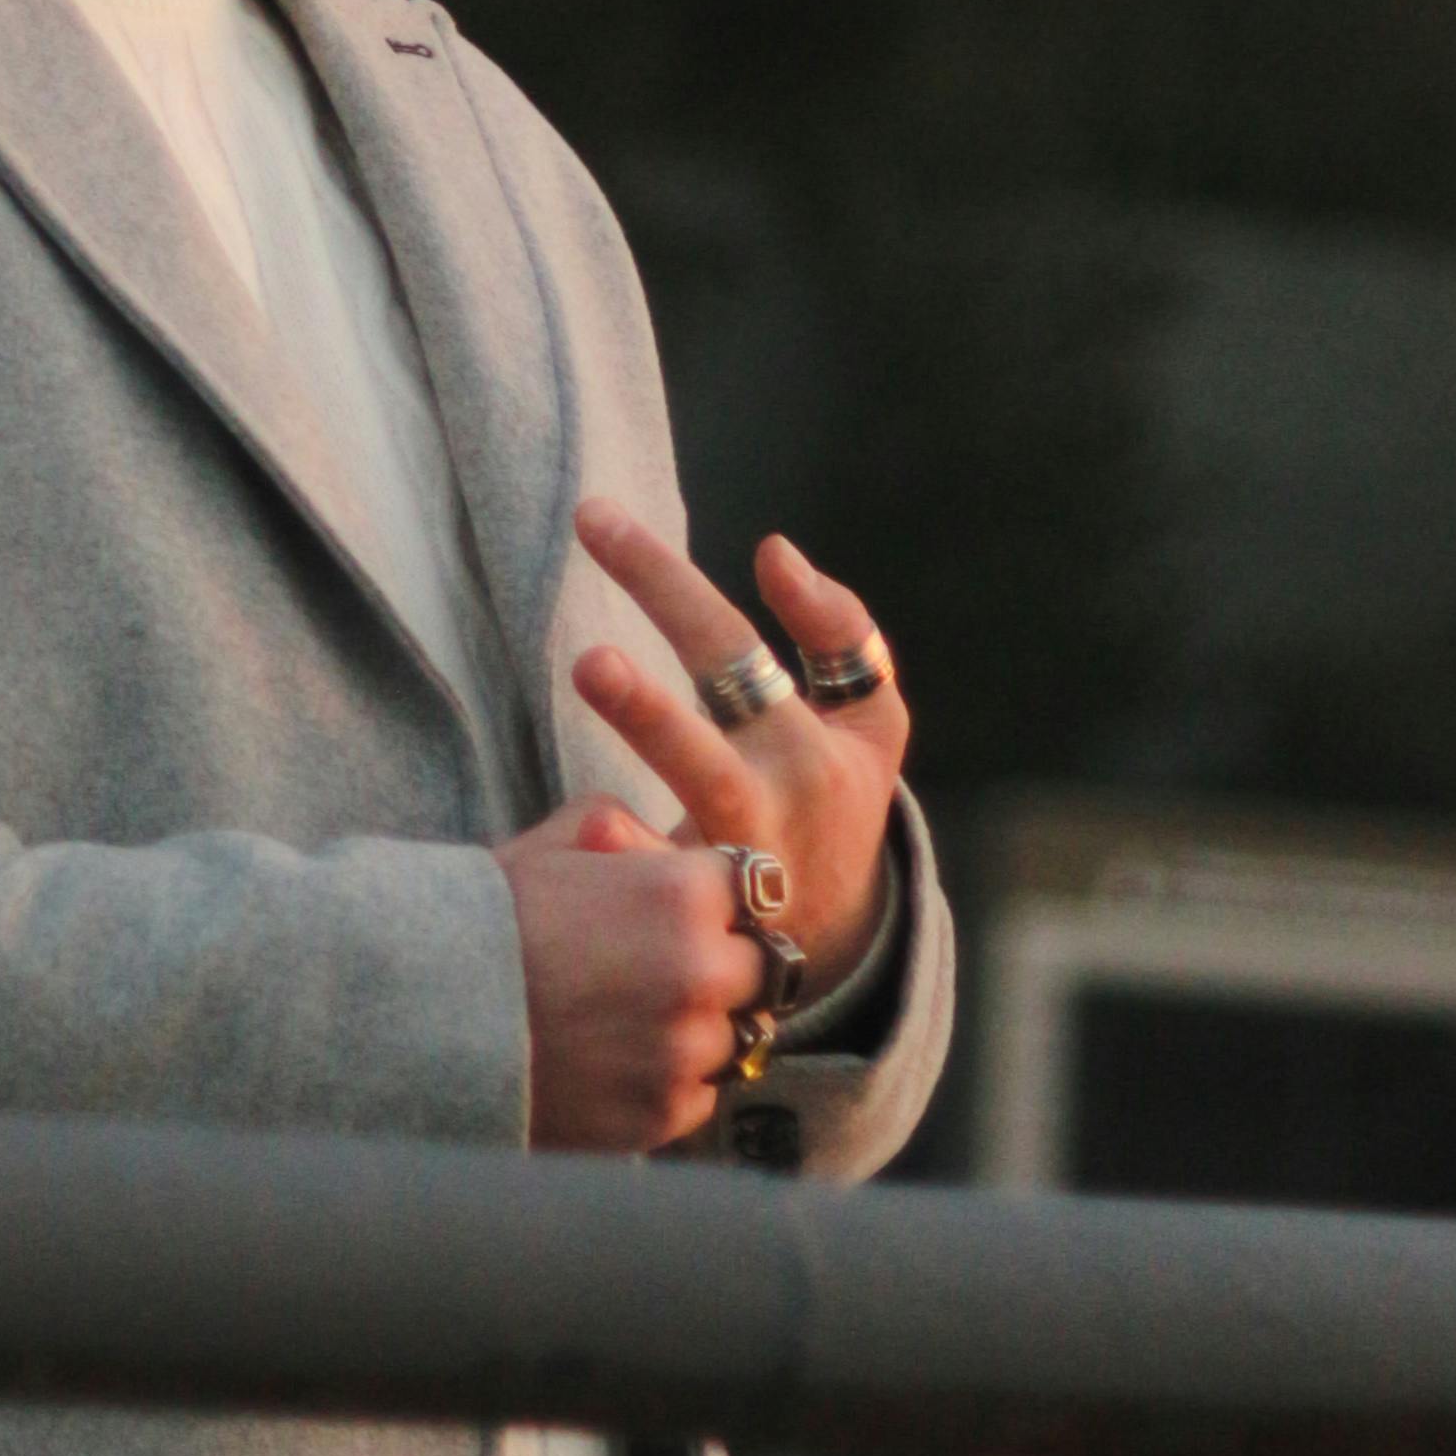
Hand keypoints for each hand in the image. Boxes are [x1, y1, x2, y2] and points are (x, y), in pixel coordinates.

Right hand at [497, 797, 764, 1152]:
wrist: (425, 1017)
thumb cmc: (486, 920)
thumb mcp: (553, 842)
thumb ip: (626, 830)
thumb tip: (666, 849)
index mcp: (683, 893)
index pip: (757, 890)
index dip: (726, 900)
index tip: (703, 912)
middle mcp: (700, 972)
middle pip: (762, 971)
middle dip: (725, 966)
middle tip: (668, 971)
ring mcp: (683, 1050)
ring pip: (735, 1038)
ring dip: (699, 1029)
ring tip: (633, 1022)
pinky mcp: (661, 1114)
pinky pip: (699, 1096)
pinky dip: (670, 1082)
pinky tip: (616, 1064)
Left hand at [563, 501, 909, 989]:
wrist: (839, 935)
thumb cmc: (837, 793)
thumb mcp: (871, 718)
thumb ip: (836, 626)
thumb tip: (772, 550)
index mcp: (802, 743)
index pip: (724, 646)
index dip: (661, 582)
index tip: (593, 520)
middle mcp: (766, 806)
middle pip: (702, 755)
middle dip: (646, 714)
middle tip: (588, 662)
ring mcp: (731, 875)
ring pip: (678, 853)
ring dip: (625, 812)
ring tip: (583, 764)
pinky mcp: (698, 928)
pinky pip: (655, 906)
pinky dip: (626, 874)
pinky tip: (588, 840)